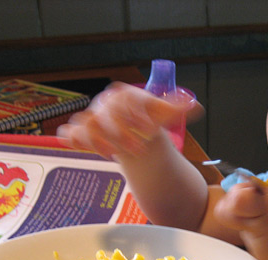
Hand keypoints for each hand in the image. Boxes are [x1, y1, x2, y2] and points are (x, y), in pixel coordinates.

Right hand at [57, 82, 201, 159]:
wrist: (131, 126)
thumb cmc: (147, 118)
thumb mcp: (163, 114)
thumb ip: (176, 109)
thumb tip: (196, 106)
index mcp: (126, 96)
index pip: (127, 99)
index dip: (137, 114)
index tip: (150, 130)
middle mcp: (106, 104)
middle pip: (106, 114)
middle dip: (122, 133)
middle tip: (139, 150)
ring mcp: (92, 116)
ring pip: (86, 123)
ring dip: (99, 140)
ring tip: (113, 155)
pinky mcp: (82, 131)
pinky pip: (71, 132)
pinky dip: (75, 139)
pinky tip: (83, 148)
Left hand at [214, 183, 267, 259]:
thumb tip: (259, 193)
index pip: (236, 196)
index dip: (239, 192)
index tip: (251, 192)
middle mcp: (258, 228)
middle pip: (233, 212)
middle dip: (242, 206)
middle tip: (260, 207)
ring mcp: (257, 247)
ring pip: (246, 227)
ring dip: (258, 222)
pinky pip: (257, 242)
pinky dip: (267, 238)